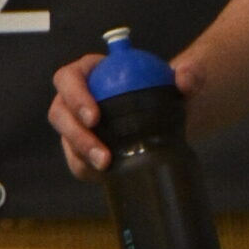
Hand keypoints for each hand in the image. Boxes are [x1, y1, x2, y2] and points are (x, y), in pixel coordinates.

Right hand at [48, 53, 198, 178]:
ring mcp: (74, 124)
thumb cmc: (165, 89)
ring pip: (66, 140)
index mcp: (88, 72)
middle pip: (60, 113)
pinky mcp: (80, 147)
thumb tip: (185, 80)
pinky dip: (88, 170)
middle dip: (76, 135)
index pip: (68, 78)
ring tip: (106, 167)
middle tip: (102, 153)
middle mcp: (74, 97)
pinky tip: (106, 176)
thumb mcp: (181, 79)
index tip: (95, 116)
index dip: (75, 96)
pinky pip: (76, 161)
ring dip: (82, 156)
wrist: (167, 114)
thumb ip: (189, 75)